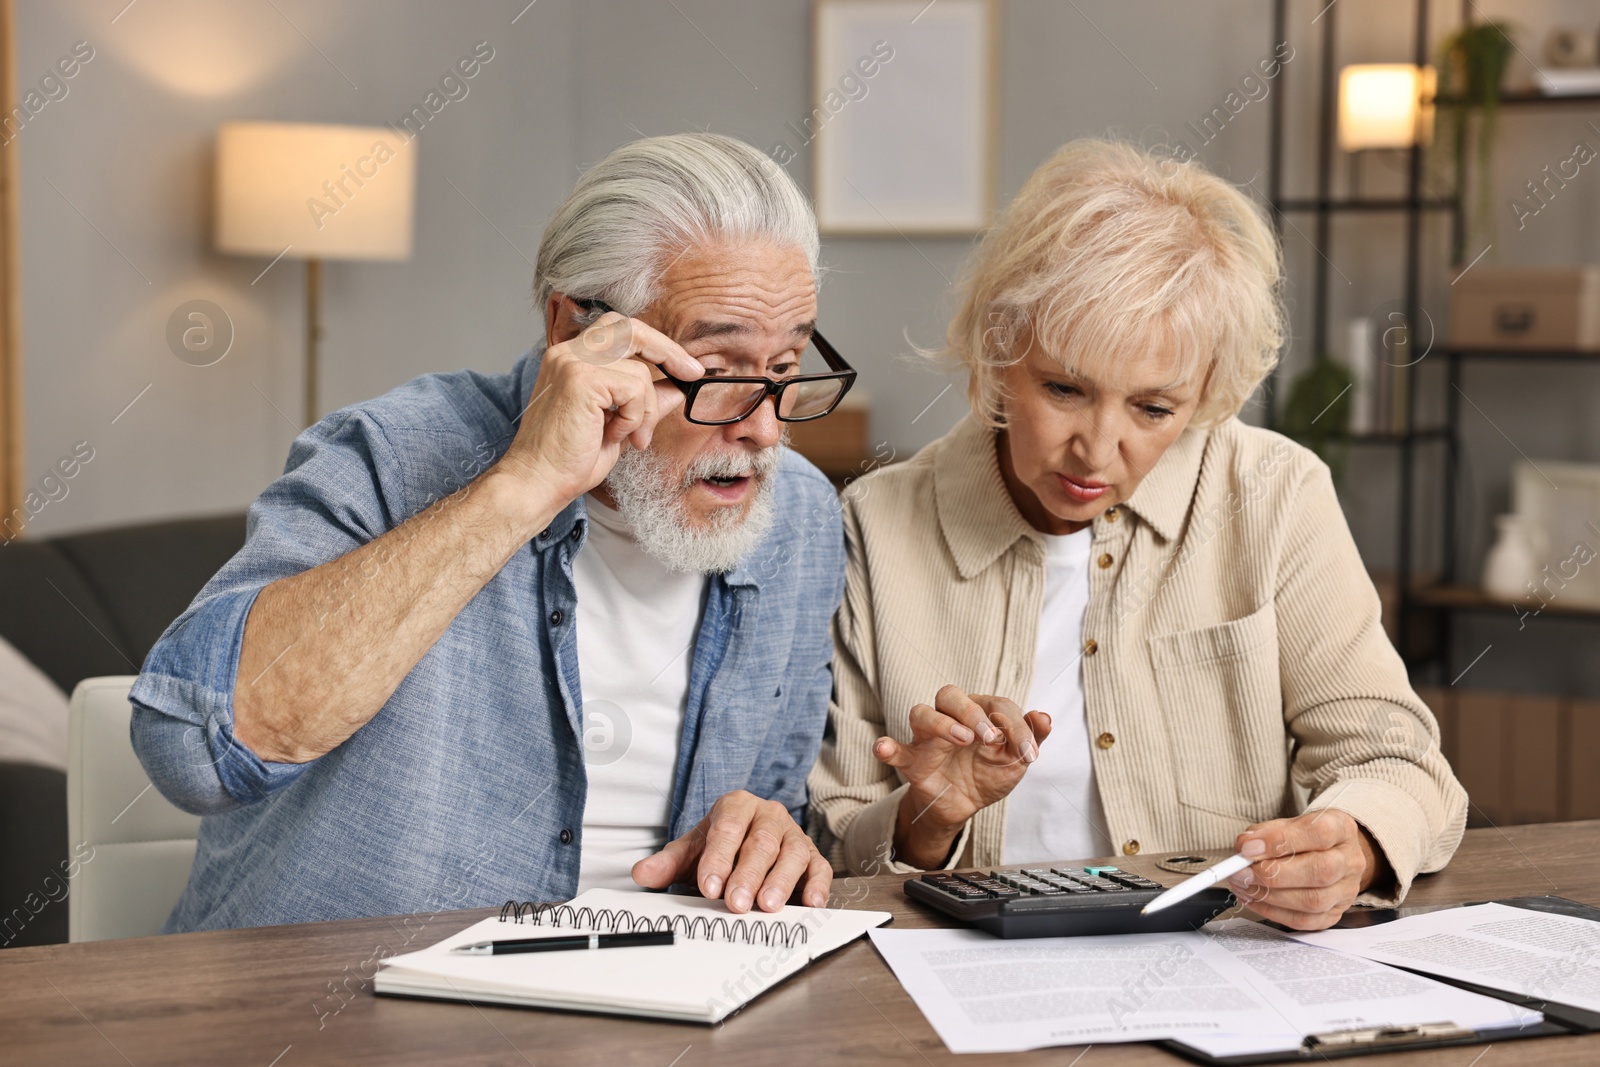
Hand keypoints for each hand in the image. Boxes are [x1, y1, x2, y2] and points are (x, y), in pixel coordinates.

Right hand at [495, 312, 703, 506]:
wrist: (537, 482)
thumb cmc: (568, 461)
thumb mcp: (617, 426)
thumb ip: (643, 402)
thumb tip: (676, 387)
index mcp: (571, 358)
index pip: (620, 330)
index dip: (655, 344)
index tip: (684, 367)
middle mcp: (568, 352)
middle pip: (631, 328)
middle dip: (668, 351)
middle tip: (690, 374)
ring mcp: (572, 362)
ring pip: (639, 370)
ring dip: (644, 410)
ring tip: (629, 437)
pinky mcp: (581, 378)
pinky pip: (634, 389)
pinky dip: (633, 417)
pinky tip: (613, 436)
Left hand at [631, 790, 831, 912]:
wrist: (747, 842)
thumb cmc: (720, 848)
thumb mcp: (692, 851)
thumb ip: (668, 863)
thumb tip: (642, 873)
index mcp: (737, 806)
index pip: (727, 829)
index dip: (718, 858)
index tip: (709, 886)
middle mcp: (769, 815)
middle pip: (761, 843)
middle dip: (747, 875)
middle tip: (736, 903)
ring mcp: (794, 835)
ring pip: (792, 854)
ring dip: (780, 881)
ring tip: (768, 905)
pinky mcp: (813, 856)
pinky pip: (819, 868)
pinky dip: (817, 885)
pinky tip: (810, 902)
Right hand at [873, 685, 1051, 869]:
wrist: (965, 806)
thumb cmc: (988, 773)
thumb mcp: (1016, 759)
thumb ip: (1031, 737)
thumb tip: (1044, 717)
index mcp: (978, 711)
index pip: (996, 705)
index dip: (1016, 725)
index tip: (1029, 753)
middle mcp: (950, 717)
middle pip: (950, 695)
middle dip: (973, 712)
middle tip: (991, 738)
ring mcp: (928, 738)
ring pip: (922, 713)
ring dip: (941, 723)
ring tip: (962, 739)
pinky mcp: (913, 761)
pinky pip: (894, 749)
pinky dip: (886, 747)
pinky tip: (883, 748)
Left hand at [1227, 809, 1389, 930]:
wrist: (1328, 855)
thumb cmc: (1304, 838)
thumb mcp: (1286, 824)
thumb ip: (1264, 833)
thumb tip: (1244, 846)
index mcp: (1341, 829)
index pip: (1319, 833)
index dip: (1280, 841)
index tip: (1249, 847)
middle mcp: (1350, 861)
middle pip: (1320, 871)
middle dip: (1273, 873)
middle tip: (1241, 872)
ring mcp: (1346, 891)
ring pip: (1313, 901)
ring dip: (1270, 895)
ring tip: (1243, 885)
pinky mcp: (1335, 914)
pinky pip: (1305, 921)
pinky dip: (1273, 912)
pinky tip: (1254, 900)